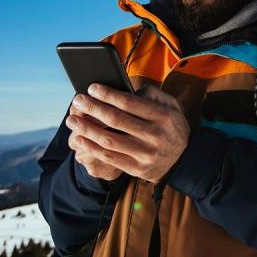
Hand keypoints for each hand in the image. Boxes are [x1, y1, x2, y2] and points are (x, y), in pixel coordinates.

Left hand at [65, 82, 190, 183]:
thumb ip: (152, 94)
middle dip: (92, 108)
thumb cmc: (172, 127)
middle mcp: (155, 135)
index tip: (91, 88)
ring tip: (72, 120)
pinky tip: (79, 139)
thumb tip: (126, 89)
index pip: (129, 102)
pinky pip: (109, 158)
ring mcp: (146, 154)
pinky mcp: (137, 168)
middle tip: (77, 100)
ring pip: (109, 140)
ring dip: (86, 129)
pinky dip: (91, 148)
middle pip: (116, 119)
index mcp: (163, 116)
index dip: (107, 94)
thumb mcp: (172, 106)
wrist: (184, 161)